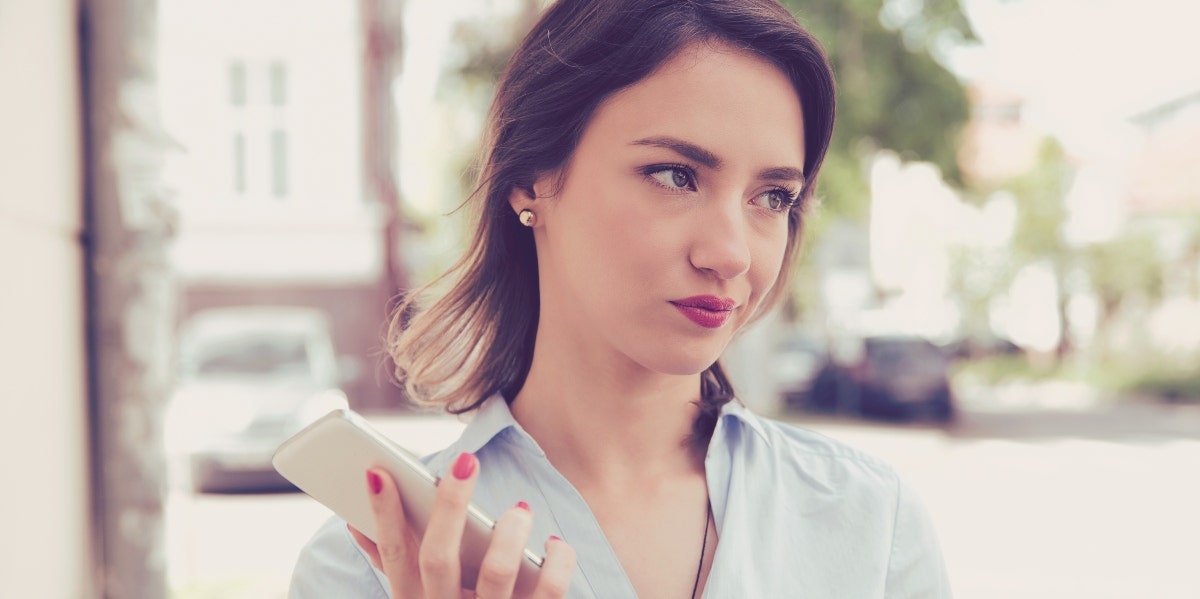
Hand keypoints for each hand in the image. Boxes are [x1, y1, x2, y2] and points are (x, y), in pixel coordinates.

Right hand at [348, 452, 575, 598]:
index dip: (381, 514)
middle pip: (438, 558)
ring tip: (520, 508)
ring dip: (508, 533)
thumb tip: (355, 521)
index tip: (378, 472)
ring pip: (496, 573)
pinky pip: (549, 591)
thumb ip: (391, 561)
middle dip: (448, 506)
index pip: (392, 555)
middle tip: (466, 462)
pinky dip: (557, 562)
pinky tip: (554, 544)